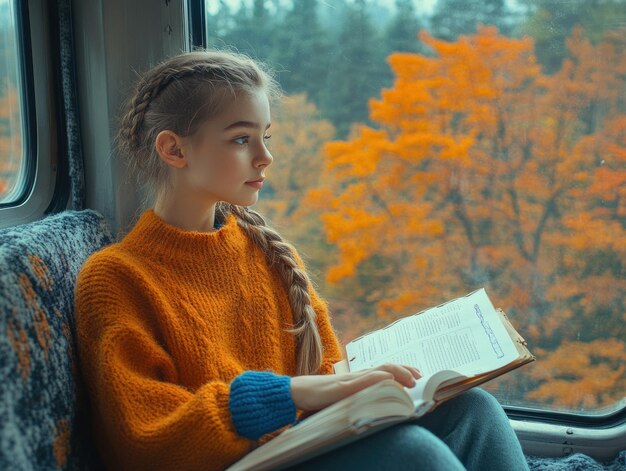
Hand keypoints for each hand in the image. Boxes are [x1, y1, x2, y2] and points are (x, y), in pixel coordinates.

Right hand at [290, 363, 420, 411]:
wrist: (301, 392)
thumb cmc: (323, 396)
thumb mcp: (348, 397)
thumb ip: (362, 396)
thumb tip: (382, 401)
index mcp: (361, 378)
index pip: (386, 370)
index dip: (403, 371)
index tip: (417, 375)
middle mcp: (359, 375)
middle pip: (386, 367)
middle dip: (406, 370)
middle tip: (420, 377)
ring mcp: (352, 379)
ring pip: (378, 371)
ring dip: (397, 373)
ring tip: (411, 379)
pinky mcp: (343, 386)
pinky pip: (363, 381)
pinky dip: (377, 379)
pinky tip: (387, 381)